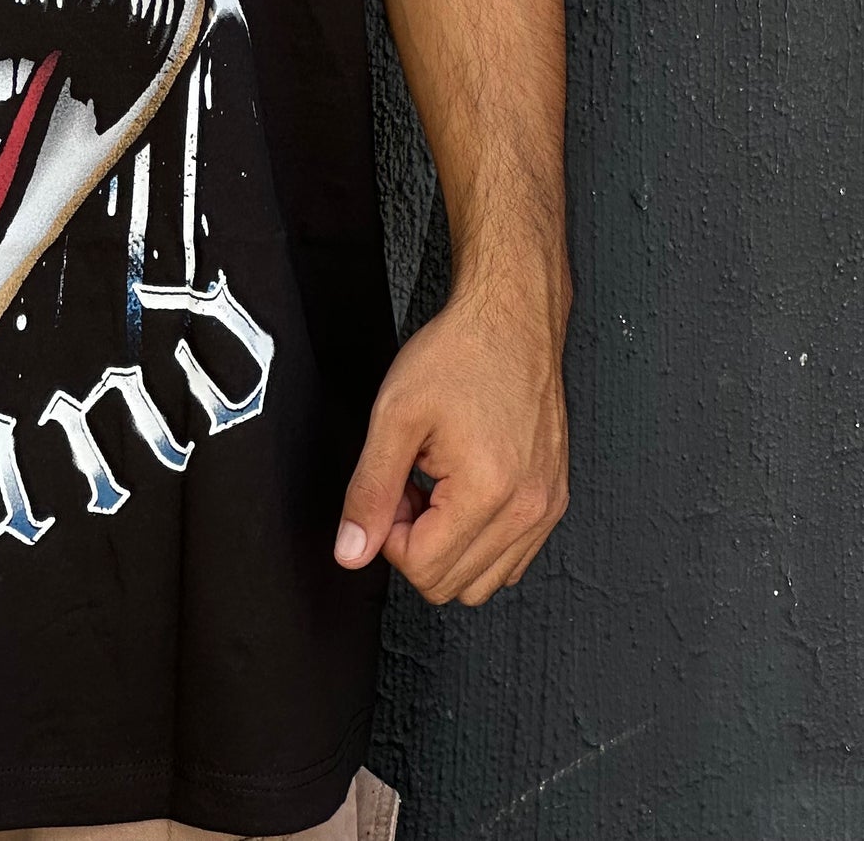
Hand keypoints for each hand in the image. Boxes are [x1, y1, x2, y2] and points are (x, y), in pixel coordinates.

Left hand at [333, 271, 568, 606]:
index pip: (424, 571)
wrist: (511, 319)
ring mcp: (546, 508)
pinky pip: (511, 558)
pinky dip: (478, 539)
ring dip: (447, 545)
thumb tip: (352, 551)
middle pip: (454, 586)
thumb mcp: (394, 415)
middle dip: (417, 543)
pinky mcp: (553, 501)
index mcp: (489, 491)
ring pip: (484, 582)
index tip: (389, 490)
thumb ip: (369, 491)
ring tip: (435, 486)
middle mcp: (528, 510)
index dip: (389, 536)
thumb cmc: (459, 354)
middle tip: (409, 484)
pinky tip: (462, 490)